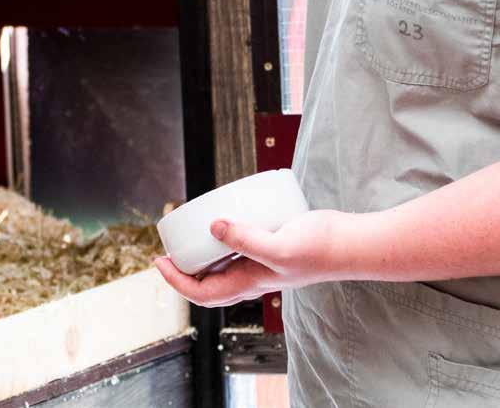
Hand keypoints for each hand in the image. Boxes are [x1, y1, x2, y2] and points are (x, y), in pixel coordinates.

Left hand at [154, 210, 346, 306]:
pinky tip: (225, 218)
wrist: (353, 242)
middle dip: (184, 272)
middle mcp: (254, 276)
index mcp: (251, 283)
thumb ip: (247, 239)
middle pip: (209, 283)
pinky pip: (240, 247)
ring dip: (203, 256)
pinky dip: (226, 238)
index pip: (203, 293)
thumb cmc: (321, 248)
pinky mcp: (273, 246)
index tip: (159, 262)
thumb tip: (213, 227)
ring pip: (224, 266)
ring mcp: (264, 263)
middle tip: (168, 251)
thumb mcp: (280, 245)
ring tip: (189, 234)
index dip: (176, 281)